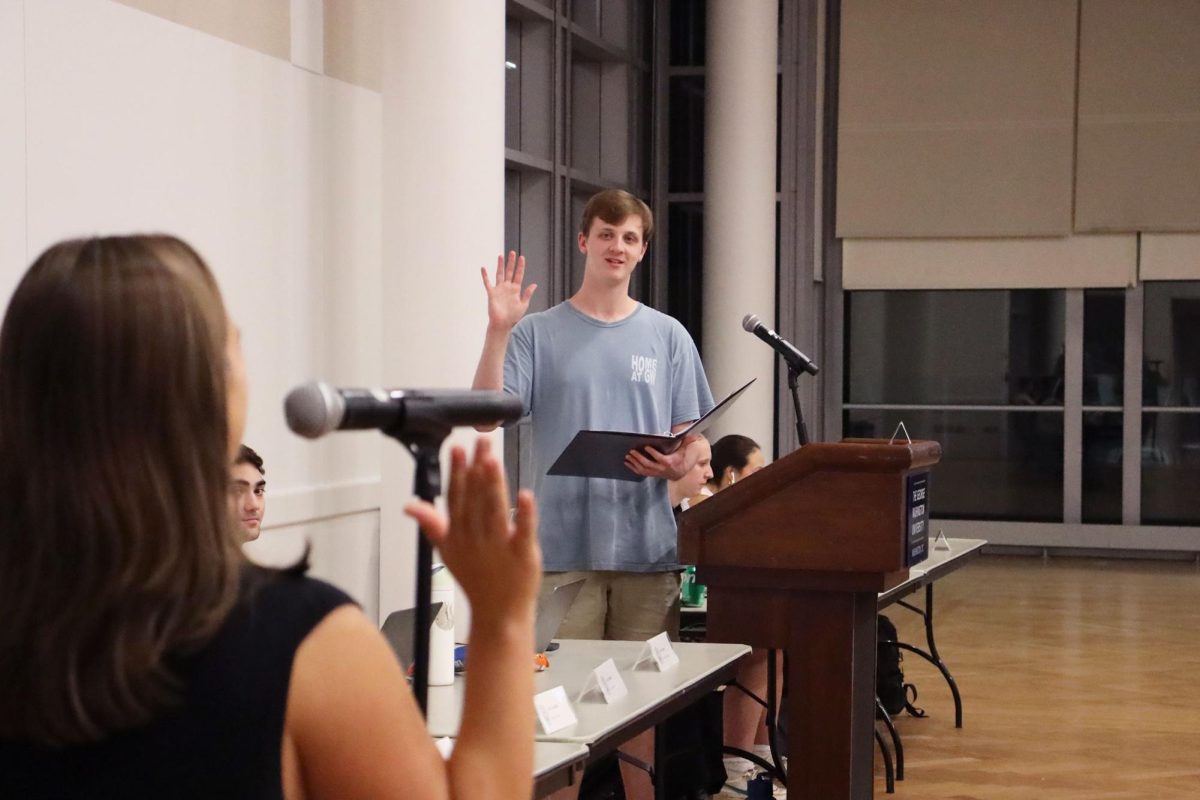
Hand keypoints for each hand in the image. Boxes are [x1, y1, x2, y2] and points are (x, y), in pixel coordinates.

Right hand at [405, 438, 541, 620]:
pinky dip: (524, 514)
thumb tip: (409, 506)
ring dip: (493, 485)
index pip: (455, 498)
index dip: (456, 472)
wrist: (498, 613)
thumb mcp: (447, 551)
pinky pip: (523, 531)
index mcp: (458, 534)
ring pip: (494, 511)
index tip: (456, 448)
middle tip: (481, 442)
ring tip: (493, 460)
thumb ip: (431, 524)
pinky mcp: (523, 554)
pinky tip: (525, 495)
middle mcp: (476, 538)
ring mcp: (499, 546)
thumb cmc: (475, 578)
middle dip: (477, 469)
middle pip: (475, 499)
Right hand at [481, 251, 536, 330]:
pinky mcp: (491, 293)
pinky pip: (488, 283)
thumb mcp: (523, 305)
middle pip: (509, 272)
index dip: (520, 266)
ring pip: (499, 274)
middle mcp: (507, 287)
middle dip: (511, 262)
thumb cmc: (513, 316)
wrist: (503, 323)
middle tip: (512, 252)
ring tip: (501, 256)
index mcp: (516, 289)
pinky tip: (483, 268)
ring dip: (500, 265)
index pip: (519, 275)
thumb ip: (528, 294)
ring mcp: (499, 289)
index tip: (522, 258)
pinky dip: (485, 276)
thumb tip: (534, 284)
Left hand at [624, 433, 701, 480]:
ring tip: (627, 455)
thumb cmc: (679, 459)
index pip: (660, 458)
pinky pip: (640, 473)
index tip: (646, 447)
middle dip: (639, 458)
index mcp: (668, 462)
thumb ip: (687, 442)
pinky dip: (633, 468)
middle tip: (631, 451)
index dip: (652, 453)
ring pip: (643, 469)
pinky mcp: (651, 474)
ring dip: (634, 463)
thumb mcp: (683, 451)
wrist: (678, 473)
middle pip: (648, 464)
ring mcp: (655, 473)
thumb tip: (694, 435)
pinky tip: (627, 462)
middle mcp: (661, 469)